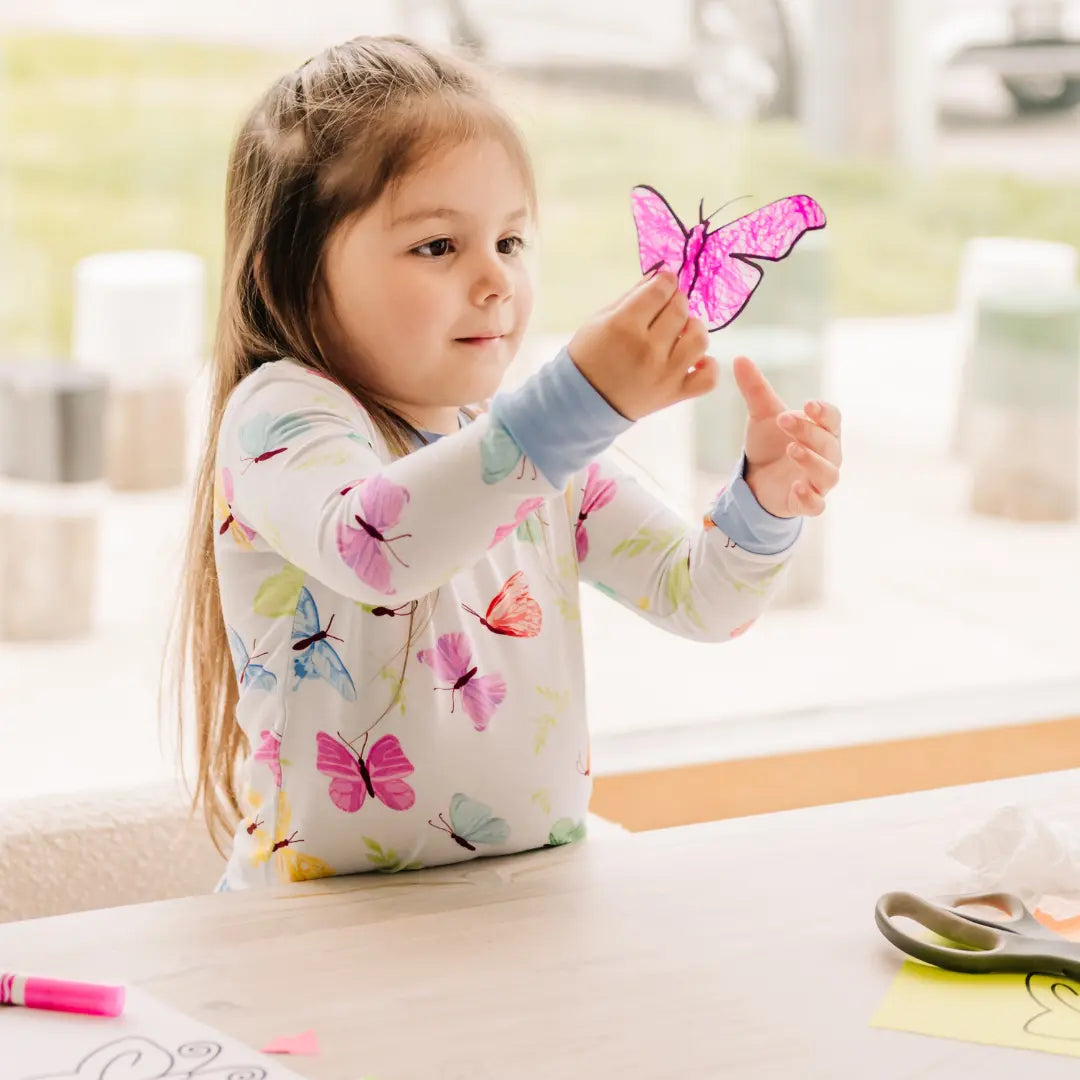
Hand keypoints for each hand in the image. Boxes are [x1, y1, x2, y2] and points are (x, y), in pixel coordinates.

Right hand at [568, 271, 717, 420]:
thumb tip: (660, 275)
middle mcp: (648, 349)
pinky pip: (708, 378)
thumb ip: (632, 295)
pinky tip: (694, 360)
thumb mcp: (600, 319)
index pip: (661, 289)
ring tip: (680, 332)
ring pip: (699, 339)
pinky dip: (707, 366)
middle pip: (680, 309)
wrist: (583, 401)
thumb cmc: (589, 355)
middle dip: (675, 302)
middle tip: (665, 309)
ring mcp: (665, 374)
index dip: (665, 281)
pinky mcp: (674, 394)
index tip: (663, 283)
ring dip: (693, 328)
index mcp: (624, 326)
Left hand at [734, 354, 841, 517]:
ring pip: (829, 473)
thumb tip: (739, 358)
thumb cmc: (769, 445)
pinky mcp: (806, 503)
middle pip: (830, 443)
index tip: (806, 405)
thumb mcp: (761, 416)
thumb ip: (755, 389)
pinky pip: (817, 505)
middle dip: (809, 431)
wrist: (755, 479)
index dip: (823, 412)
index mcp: (821, 431)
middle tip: (784, 420)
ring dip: (813, 461)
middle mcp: (826, 456)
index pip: (833, 419)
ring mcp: (818, 481)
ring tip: (792, 449)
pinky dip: (810, 498)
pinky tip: (796, 488)